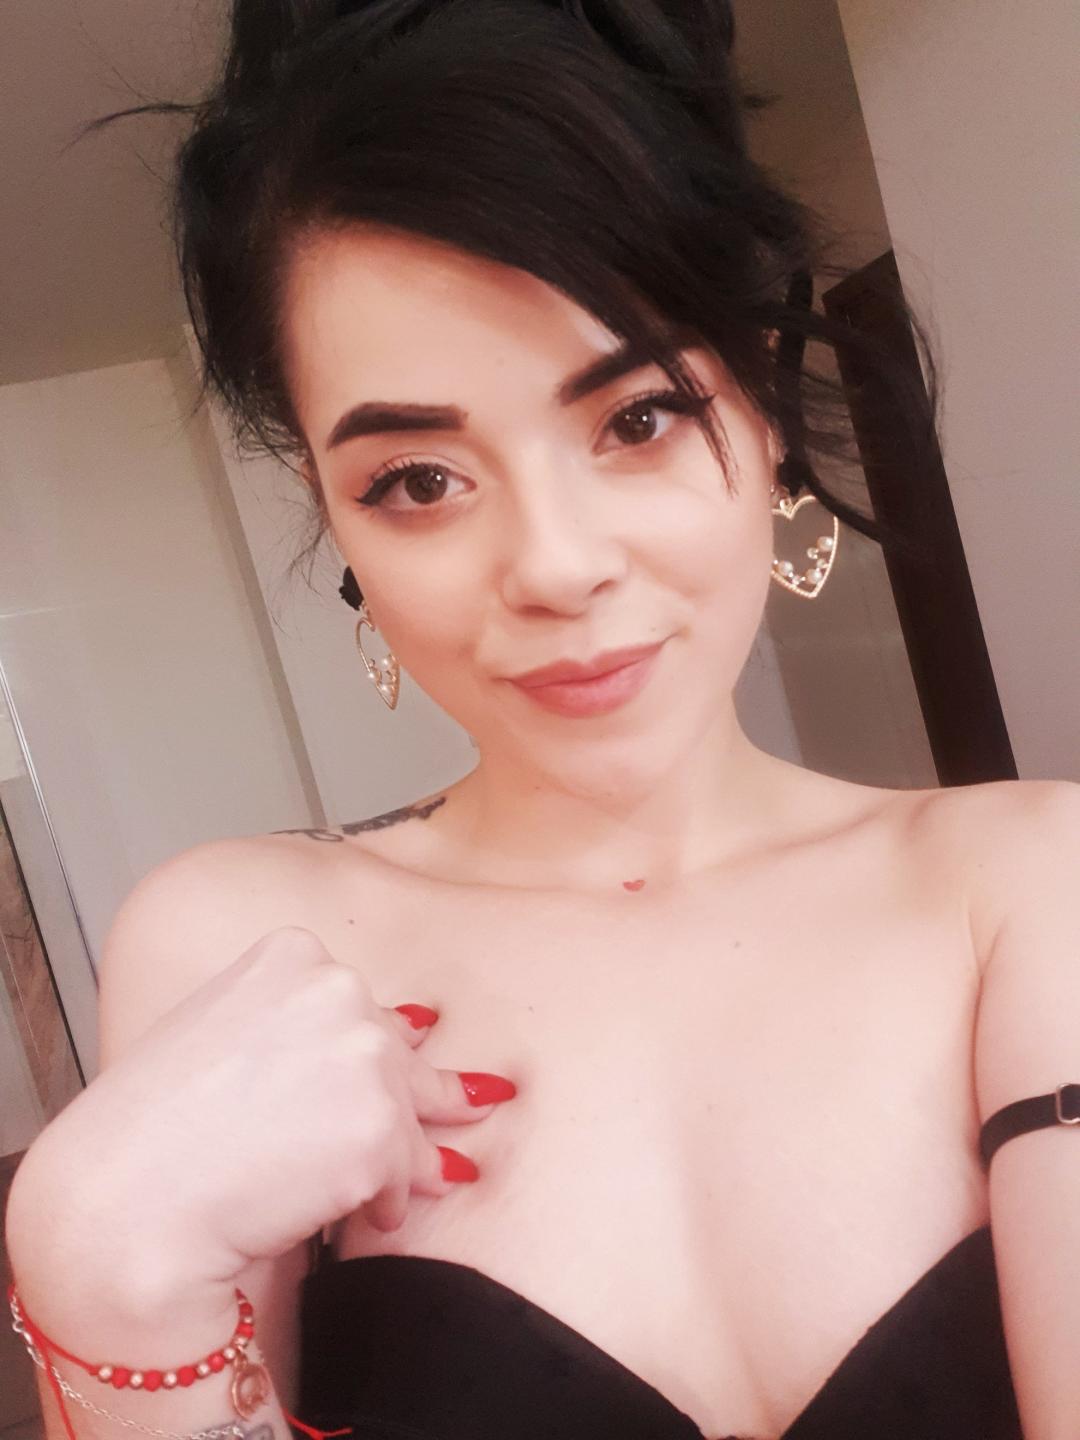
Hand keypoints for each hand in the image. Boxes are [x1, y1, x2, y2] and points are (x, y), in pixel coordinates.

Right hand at [18, 925, 514, 1293]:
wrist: (123, 1205)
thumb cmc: (153, 1125)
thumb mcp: (222, 1027)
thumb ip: (305, 1021)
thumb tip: (421, 1027)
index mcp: (294, 954)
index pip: (357, 1005)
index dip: (356, 1056)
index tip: (337, 1091)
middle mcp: (338, 989)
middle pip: (395, 1055)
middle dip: (399, 1103)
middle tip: (398, 1133)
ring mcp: (362, 1056)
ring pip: (407, 1114)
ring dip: (400, 1157)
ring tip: (387, 1189)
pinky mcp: (378, 1129)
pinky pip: (406, 1173)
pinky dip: (388, 1200)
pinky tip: (365, 1218)